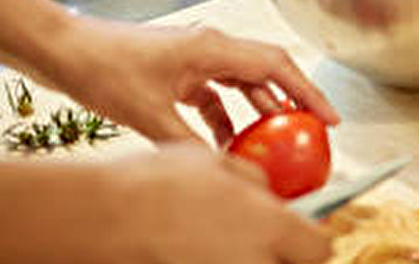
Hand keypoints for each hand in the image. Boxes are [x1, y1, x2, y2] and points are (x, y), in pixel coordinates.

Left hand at [51, 18, 339, 147]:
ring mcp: (194, 57)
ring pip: (241, 83)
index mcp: (212, 47)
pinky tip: (222, 142)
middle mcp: (209, 47)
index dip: (308, 91)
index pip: (276, 66)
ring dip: (256, 111)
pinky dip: (224, 117)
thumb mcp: (148, 113)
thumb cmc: (102, 67)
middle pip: (266, 71)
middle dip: (291, 101)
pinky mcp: (178, 70)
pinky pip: (215, 94)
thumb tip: (219, 168)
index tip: (328, 115)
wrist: (64, 50)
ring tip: (269, 143)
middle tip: (310, 130)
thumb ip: (189, 141)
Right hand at [102, 145, 332, 263]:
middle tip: (265, 240)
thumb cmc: (153, 186)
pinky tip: (194, 249)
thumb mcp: (213, 165)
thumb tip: (266, 194)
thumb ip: (250, 181)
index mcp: (270, 228)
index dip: (313, 238)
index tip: (302, 231)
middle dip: (284, 255)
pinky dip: (219, 260)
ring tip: (220, 242)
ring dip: (248, 258)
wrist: (98, 222)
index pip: (320, 248)